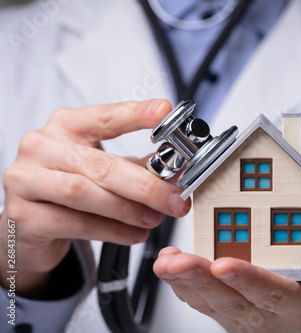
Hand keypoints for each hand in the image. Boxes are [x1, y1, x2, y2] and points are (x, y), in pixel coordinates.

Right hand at [0, 100, 190, 297]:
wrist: (29, 223)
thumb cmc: (68, 188)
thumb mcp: (103, 168)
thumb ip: (136, 165)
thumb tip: (175, 169)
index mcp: (66, 126)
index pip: (105, 117)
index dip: (136, 115)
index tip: (164, 112)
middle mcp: (42, 146)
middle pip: (101, 164)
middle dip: (146, 185)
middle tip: (175, 199)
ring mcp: (26, 180)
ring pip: (85, 193)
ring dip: (128, 210)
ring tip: (154, 219)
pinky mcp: (22, 215)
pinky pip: (75, 224)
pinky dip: (112, 231)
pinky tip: (134, 234)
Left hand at [154, 241, 300, 332]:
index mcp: (297, 305)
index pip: (271, 292)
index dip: (248, 279)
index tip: (224, 263)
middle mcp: (263, 313)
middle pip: (229, 299)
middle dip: (201, 279)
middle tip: (178, 262)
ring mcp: (240, 314)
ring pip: (208, 301)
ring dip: (183, 282)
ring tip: (165, 262)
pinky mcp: (225, 310)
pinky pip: (199, 301)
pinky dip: (180, 284)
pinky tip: (167, 264)